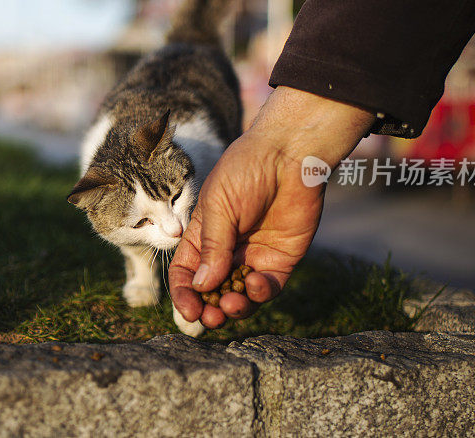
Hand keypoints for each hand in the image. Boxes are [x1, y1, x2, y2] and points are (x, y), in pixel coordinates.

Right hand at [169, 86, 374, 327]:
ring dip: (233, 307)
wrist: (290, 155)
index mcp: (203, 236)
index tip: (189, 310)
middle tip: (210, 318)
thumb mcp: (219, 207)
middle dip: (209, 308)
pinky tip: (254, 284)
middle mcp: (226, 251)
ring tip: (231, 305)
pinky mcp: (281, 260)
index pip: (187, 273)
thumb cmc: (246, 171)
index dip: (184, 294)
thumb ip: (213, 248)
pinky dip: (259, 293)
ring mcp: (253, 257)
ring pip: (239, 296)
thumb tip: (202, 286)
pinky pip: (268, 287)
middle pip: (212, 291)